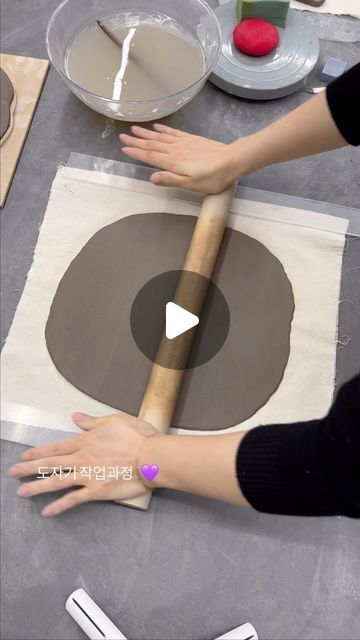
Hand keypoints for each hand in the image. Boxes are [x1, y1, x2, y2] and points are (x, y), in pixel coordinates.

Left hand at [8, 412, 157, 516]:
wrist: (151, 456)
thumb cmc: (137, 436)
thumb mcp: (113, 421)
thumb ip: (91, 422)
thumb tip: (76, 417)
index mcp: (85, 441)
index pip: (55, 447)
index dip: (38, 452)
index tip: (24, 456)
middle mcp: (82, 459)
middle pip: (50, 464)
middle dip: (29, 468)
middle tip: (12, 473)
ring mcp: (88, 476)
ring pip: (57, 482)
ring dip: (37, 486)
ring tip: (21, 492)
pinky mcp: (97, 491)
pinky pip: (74, 500)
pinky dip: (59, 506)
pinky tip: (46, 512)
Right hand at [119, 124, 241, 193]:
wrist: (232, 161)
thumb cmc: (213, 178)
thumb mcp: (192, 184)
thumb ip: (171, 180)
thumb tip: (151, 178)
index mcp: (173, 163)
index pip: (151, 157)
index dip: (137, 153)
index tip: (123, 148)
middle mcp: (175, 150)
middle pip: (153, 145)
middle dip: (137, 141)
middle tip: (122, 136)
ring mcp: (184, 143)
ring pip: (161, 137)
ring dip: (147, 134)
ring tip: (135, 129)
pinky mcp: (192, 140)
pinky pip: (174, 133)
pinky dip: (164, 129)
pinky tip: (157, 127)